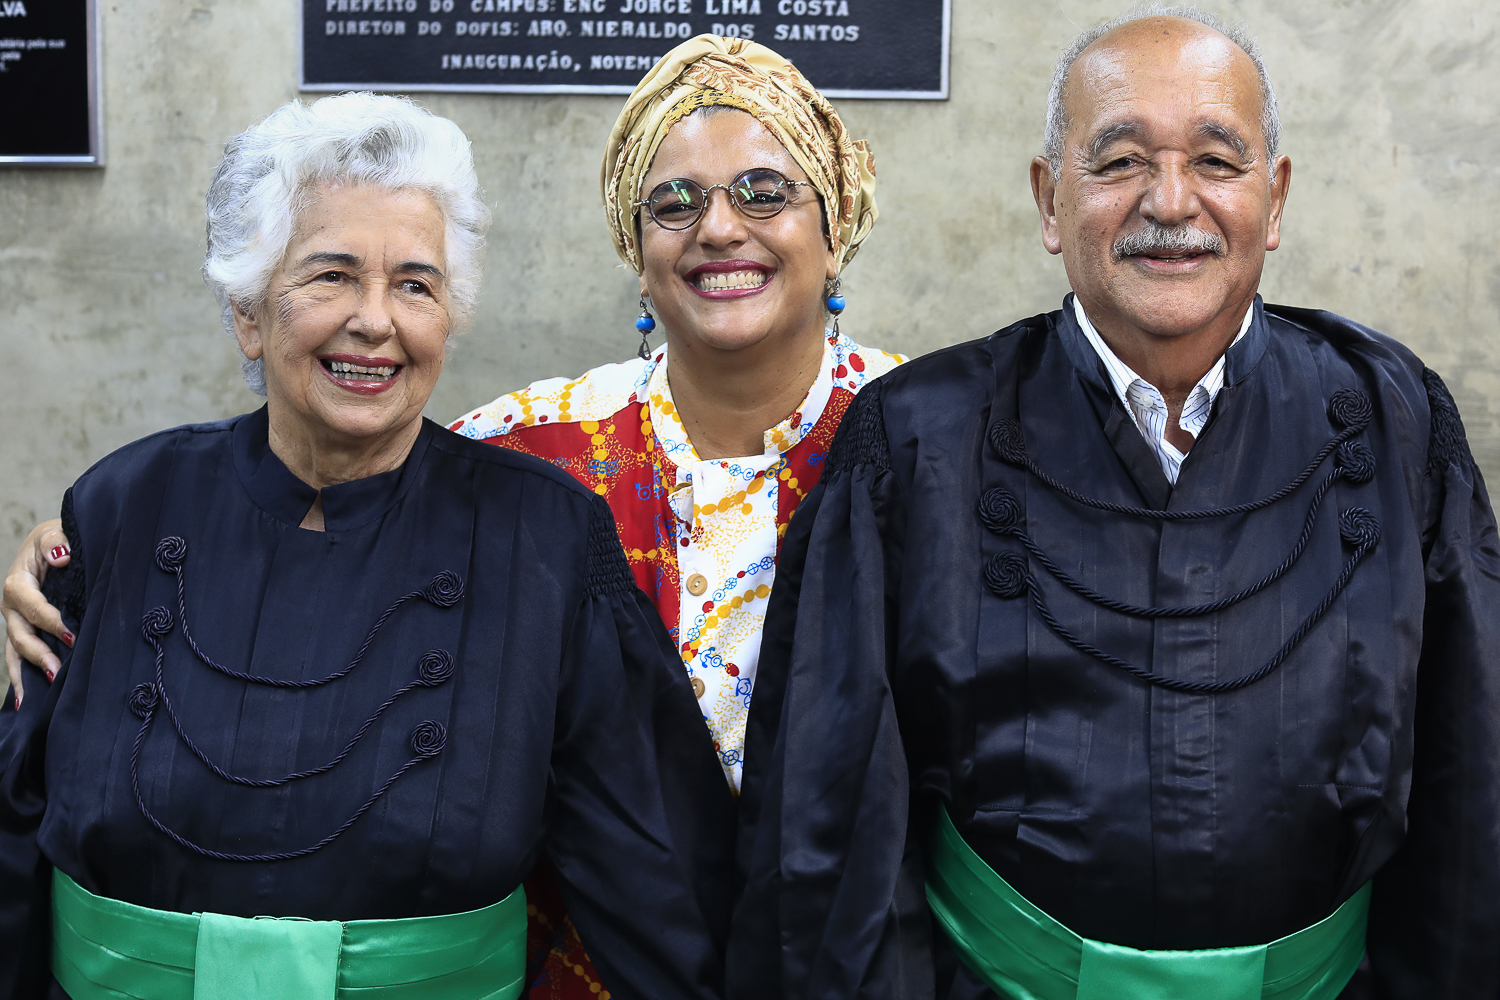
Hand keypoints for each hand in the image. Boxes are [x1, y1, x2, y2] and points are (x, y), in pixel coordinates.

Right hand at [2, 519, 71, 706]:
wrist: (53, 543)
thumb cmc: (56, 539)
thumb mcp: (54, 533)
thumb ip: (56, 542)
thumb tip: (60, 556)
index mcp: (18, 583)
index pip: (32, 606)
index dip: (50, 621)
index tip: (70, 636)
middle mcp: (11, 606)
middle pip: (20, 634)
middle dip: (38, 652)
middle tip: (58, 669)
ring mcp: (14, 621)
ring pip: (15, 650)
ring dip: (27, 672)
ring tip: (35, 696)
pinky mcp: (21, 630)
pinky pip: (17, 656)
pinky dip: (20, 677)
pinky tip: (25, 701)